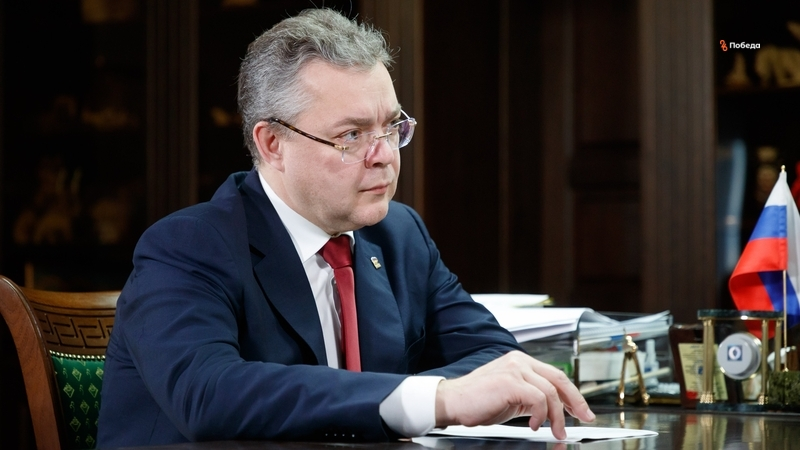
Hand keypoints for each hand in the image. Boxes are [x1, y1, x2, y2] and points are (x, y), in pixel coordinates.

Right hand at [434, 350, 594, 439]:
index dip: (572, 394)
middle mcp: (519, 361)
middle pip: (559, 379)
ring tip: (554, 430)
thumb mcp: (511, 398)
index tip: (582, 411)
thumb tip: (554, 409)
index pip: (555, 375)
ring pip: (550, 391)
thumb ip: (531, 397)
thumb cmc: (477, 401)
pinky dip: (541, 415)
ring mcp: (515, 369)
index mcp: (520, 362)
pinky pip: (538, 399)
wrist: (452, 402)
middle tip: (584, 418)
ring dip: (557, 416)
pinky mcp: (510, 382)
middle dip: (575, 402)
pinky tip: (534, 425)